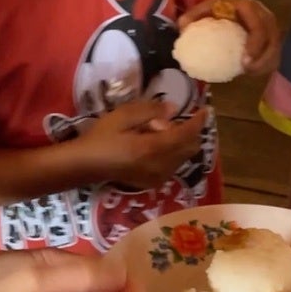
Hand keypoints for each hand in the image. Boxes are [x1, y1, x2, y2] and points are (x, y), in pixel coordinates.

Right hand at [81, 101, 207, 189]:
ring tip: (154, 133)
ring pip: (184, 157)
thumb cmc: (101, 137)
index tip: (204, 109)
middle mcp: (160, 166)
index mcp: (152, 149)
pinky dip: (173, 152)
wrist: (86, 165)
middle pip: (190, 147)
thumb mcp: (122, 116)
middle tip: (166, 120)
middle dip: (188, 131)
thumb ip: (149, 110)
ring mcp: (158, 177)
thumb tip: (173, 109)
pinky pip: (174, 165)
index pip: (186, 134)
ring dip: (179, 142)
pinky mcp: (154, 183)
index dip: (198, 121)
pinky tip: (153, 146)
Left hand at [179, 0, 280, 76]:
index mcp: (247, 6)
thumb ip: (192, 17)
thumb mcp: (204, 9)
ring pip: (275, 47)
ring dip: (265, 63)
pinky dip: (265, 65)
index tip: (244, 61)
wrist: (227, 5)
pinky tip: (251, 73)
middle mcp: (263, 14)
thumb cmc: (215, 9)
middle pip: (272, 38)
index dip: (255, 44)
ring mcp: (269, 26)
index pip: (258, 25)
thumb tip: (182, 28)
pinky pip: (274, 54)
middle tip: (247, 70)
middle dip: (263, 58)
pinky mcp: (270, 37)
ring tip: (248, 73)